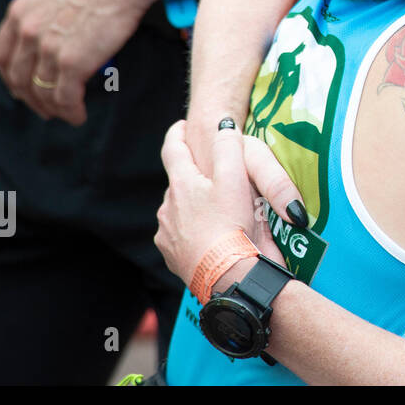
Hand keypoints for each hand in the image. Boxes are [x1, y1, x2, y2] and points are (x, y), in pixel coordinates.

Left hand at [0, 0, 158, 124]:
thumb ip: (45, 12)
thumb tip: (56, 31)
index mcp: (20, 11)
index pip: (2, 54)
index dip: (10, 76)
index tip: (21, 86)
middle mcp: (27, 31)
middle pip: (19, 78)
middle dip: (30, 98)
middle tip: (44, 107)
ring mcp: (48, 48)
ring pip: (41, 92)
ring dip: (53, 108)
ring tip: (66, 114)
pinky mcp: (73, 63)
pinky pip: (65, 98)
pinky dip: (71, 111)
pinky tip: (79, 115)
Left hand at [155, 120, 306, 292]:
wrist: (228, 278)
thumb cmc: (232, 226)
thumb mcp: (236, 178)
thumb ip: (228, 146)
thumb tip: (222, 126)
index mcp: (182, 184)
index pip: (173, 149)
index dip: (177, 134)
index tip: (181, 126)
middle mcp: (168, 207)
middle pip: (179, 184)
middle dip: (194, 179)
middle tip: (216, 180)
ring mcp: (168, 234)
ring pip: (180, 212)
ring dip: (195, 209)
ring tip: (219, 214)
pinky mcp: (174, 257)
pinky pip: (182, 238)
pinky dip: (195, 234)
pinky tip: (212, 239)